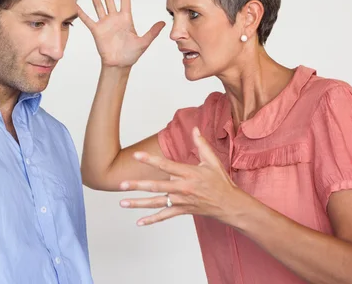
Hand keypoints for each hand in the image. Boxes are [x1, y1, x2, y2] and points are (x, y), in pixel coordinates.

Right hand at [78, 0, 165, 67]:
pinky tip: (76, 4)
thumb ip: (152, 32)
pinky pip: (88, 19)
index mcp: (126, 18)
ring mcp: (105, 23)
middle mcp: (115, 18)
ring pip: (98, 5)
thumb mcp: (144, 42)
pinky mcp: (97, 30)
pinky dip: (82, 12)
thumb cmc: (131, 55)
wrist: (119, 65)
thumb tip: (163, 22)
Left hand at [118, 127, 255, 226]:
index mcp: (189, 174)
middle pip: (156, 186)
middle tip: (121, 184)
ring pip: (156, 202)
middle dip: (138, 185)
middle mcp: (183, 188)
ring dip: (138, 203)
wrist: (229, 205)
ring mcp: (181, 201)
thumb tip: (195, 129)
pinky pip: (165, 216)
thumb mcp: (212, 161)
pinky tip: (139, 222)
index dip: (150, 160)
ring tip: (122, 203)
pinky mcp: (182, 210)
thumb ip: (201, 144)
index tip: (136, 156)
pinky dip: (152, 220)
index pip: (166, 165)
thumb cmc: (221, 182)